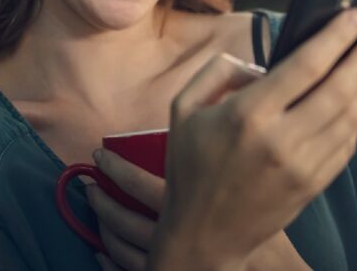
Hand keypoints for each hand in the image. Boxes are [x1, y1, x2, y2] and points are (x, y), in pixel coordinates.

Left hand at [88, 154, 305, 270]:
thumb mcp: (253, 179)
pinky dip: (111, 262)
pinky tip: (101, 254)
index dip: (114, 169)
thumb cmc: (267, 223)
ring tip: (97, 210)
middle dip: (101, 200)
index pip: (141, 186)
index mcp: (195, 204)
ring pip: (125, 248)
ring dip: (103, 230)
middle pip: (126, 220)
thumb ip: (227, 146)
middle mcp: (180, 236)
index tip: (99, 154)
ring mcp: (176, 262)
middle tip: (89, 183)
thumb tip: (212, 102)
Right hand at [149, 9, 356, 269]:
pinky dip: (356, 118)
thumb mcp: (183, 108)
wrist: (203, 234)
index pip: (307, 65)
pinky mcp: (313, 186)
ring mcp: (301, 167)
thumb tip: (259, 63)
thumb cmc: (190, 164)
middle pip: (339, 89)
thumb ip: (216, 71)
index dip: (336, 36)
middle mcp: (280, 141)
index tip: (354, 16)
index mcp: (247, 114)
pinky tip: (355, 100)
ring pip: (349, 117)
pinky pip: (346, 144)